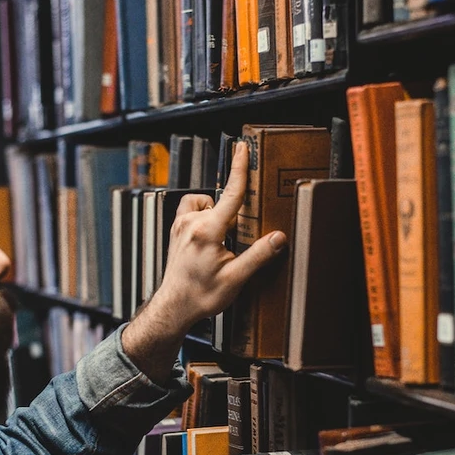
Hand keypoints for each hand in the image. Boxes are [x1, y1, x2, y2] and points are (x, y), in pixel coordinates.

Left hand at [121, 141, 286, 381]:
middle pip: (223, 203)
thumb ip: (258, 255)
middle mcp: (191, 223)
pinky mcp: (176, 229)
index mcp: (207, 232)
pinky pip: (194, 210)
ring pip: (208, 205)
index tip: (243, 148)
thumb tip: (278, 237)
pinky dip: (205, 216)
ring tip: (222, 242)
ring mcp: (180, 225)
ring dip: (219, 216)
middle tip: (235, 244)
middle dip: (235, 217)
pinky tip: (210, 236)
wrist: (175, 306)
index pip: (230, 194)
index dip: (240, 169)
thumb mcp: (236, 278)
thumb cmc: (201, 295)